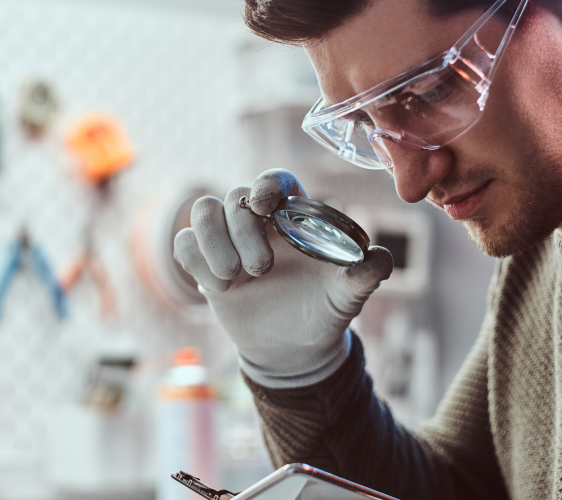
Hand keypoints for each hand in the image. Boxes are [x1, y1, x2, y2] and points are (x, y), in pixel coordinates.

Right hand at [173, 169, 392, 387]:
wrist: (294, 346)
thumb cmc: (325, 309)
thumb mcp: (348, 294)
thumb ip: (364, 274)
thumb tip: (379, 258)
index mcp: (294, 216)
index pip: (275, 180)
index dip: (267, 185)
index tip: (266, 204)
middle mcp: (259, 221)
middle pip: (234, 196)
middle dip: (243, 231)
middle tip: (260, 270)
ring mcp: (227, 240)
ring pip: (202, 210)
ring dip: (212, 242)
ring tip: (232, 277)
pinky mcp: (204, 262)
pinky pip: (182, 243)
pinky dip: (196, 261)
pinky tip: (220, 287)